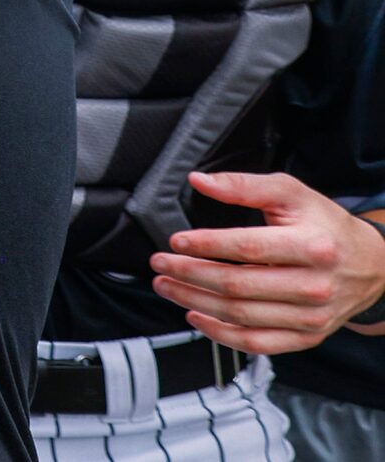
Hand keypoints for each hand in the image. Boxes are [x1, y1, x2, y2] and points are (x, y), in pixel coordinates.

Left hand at [147, 170, 384, 353]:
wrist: (371, 265)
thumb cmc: (325, 225)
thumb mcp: (291, 193)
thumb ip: (244, 185)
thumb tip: (200, 181)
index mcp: (312, 246)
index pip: (247, 248)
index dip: (206, 245)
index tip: (176, 241)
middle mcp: (314, 286)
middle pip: (239, 285)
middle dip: (190, 275)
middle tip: (160, 264)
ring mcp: (312, 316)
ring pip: (242, 316)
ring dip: (195, 303)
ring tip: (168, 286)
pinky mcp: (308, 336)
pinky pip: (258, 344)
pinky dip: (221, 335)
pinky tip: (196, 318)